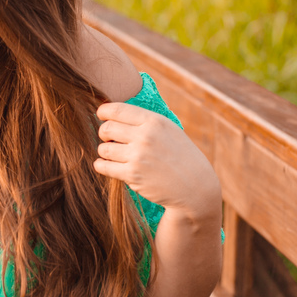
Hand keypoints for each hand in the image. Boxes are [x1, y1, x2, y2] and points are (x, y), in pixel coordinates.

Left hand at [93, 101, 219, 215]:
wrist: (195, 186)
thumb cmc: (181, 156)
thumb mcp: (169, 129)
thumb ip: (145, 121)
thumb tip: (114, 114)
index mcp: (154, 121)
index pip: (116, 109)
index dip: (103, 112)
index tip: (101, 116)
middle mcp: (145, 137)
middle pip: (106, 129)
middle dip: (104, 133)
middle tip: (109, 139)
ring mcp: (138, 157)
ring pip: (103, 149)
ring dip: (104, 151)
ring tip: (113, 154)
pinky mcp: (132, 175)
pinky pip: (103, 166)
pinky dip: (102, 165)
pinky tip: (108, 165)